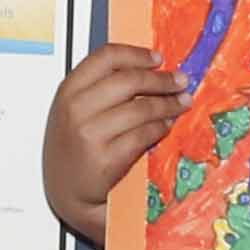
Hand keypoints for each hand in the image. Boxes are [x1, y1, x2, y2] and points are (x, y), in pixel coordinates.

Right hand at [43, 39, 183, 220]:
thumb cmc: (73, 151)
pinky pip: (144, 135)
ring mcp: (90, 134)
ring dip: (168, 104)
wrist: (66, 194)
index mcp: (68, 91)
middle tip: (180, 81)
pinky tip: (167, 124)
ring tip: (182, 103)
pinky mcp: (106, 159)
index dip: (136, 54)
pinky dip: (161, 127)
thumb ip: (101, 88)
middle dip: (161, 79)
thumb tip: (147, 69)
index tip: (157, 58)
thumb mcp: (75, 111)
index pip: (105, 57)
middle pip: (129, 80)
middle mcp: (76, 109)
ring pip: (141, 108)